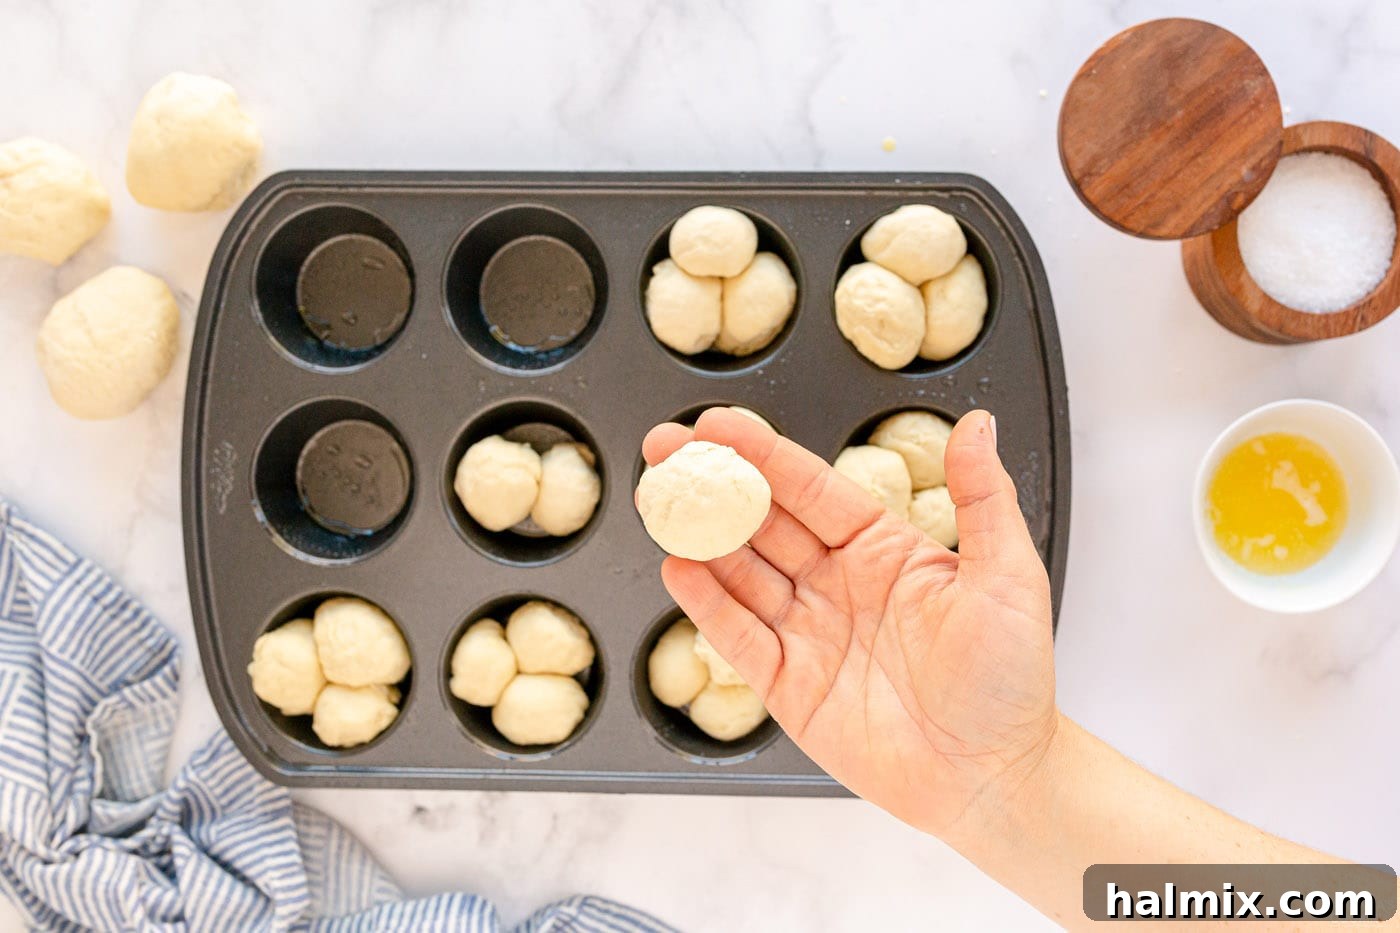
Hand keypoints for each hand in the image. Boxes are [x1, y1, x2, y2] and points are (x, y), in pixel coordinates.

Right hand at [641, 408, 1057, 839]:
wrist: (993, 779)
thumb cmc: (1010, 681)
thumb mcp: (1008, 577)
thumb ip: (983, 498)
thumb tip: (977, 423)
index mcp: (884, 548)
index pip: (810, 488)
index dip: (763, 455)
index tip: (718, 424)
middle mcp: (838, 583)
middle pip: (763, 522)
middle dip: (712, 483)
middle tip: (665, 448)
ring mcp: (809, 633)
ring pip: (741, 573)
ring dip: (700, 536)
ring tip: (660, 501)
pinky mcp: (789, 686)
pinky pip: (739, 637)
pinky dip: (706, 604)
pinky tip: (679, 569)